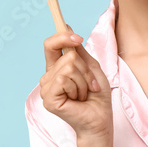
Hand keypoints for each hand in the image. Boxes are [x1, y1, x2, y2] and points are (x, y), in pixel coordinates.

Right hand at [39, 24, 113, 140]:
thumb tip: (67, 27)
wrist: (100, 119)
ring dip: (84, 81)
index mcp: (57, 68)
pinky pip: (64, 79)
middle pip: (68, 56)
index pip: (51, 45)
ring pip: (68, 67)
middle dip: (86, 70)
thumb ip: (78, 51)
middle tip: (90, 86)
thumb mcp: (92, 68)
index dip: (62, 36)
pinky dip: (79, 88)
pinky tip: (78, 99)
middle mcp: (48, 77)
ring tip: (84, 94)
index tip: (77, 37)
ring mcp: (46, 88)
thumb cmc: (97, 96)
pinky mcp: (49, 99)